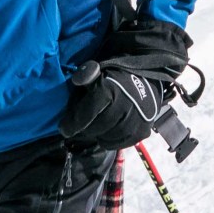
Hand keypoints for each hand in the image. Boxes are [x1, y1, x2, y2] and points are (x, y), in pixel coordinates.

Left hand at [62, 19, 191, 150]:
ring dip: (98, 134)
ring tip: (97, 127)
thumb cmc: (118, 73)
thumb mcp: (99, 68)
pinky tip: (110, 131)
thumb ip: (86, 75)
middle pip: (94, 129)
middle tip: (82, 126)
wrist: (149, 75)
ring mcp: (134, 121)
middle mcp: (123, 107)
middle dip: (85, 129)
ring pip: (106, 138)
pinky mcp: (142, 131)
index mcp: (109, 90)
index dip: (70, 124)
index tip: (64, 129)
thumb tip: (76, 80)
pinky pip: (120, 143)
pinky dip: (112, 139)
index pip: (84, 115)